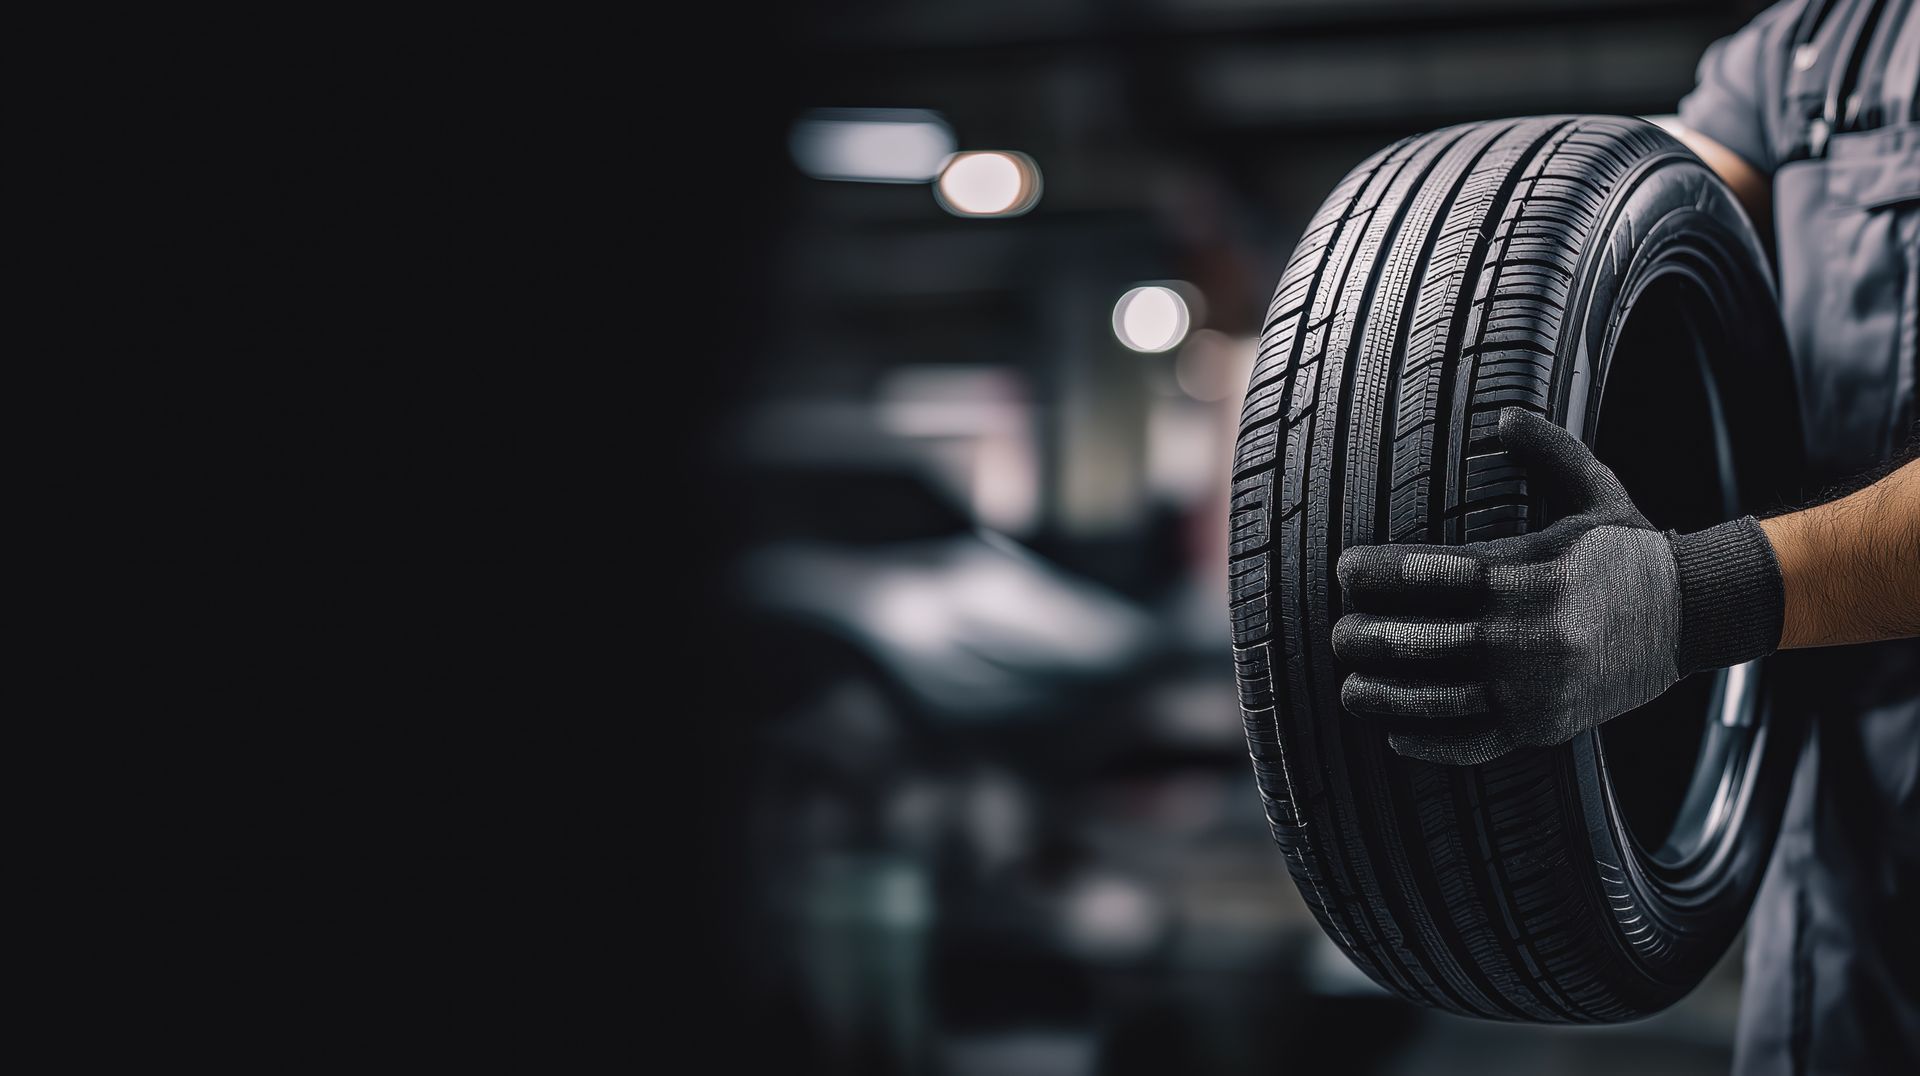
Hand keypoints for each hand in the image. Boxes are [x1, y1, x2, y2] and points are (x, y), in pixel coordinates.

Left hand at [1331, 407, 1783, 765]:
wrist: (1698, 614)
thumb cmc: (1631, 551)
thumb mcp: (1595, 489)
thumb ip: (1547, 450)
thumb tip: (1503, 414)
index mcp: (1523, 572)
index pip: (1428, 574)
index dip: (1376, 575)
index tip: (1344, 572)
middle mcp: (1522, 633)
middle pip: (1419, 641)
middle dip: (1366, 640)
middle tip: (1337, 635)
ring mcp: (1533, 686)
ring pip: (1436, 698)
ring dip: (1383, 696)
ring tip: (1348, 689)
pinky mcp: (1545, 725)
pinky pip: (1474, 742)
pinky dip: (1431, 742)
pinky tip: (1398, 734)